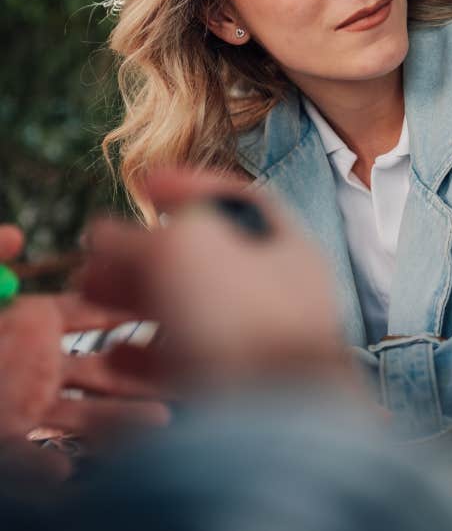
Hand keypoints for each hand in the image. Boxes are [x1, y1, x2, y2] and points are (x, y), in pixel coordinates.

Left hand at [0, 225, 165, 482]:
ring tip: (161, 423)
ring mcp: (25, 408)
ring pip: (81, 416)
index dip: (119, 313)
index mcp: (29, 328)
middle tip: (182, 373)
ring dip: (119, 422)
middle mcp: (36, 369)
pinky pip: (35, 458)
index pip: (84, 315)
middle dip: (141, 373)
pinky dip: (55, 466)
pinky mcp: (10, 442)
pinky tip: (75, 469)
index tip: (157, 309)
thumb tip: (16, 235)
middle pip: (100, 370)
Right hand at [80, 169, 347, 386]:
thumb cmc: (242, 315)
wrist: (277, 416)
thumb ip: (139, 237)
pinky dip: (149, 354)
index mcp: (280, 241)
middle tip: (98, 253)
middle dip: (143, 250)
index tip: (144, 183)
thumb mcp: (182, 251)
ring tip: (93, 294)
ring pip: (192, 308)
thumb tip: (106, 233)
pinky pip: (191, 362)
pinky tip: (116, 355)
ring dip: (137, 299)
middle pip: (204, 256)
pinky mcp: (242, 386)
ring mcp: (260, 338)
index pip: (233, 197)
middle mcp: (277, 287)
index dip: (184, 184)